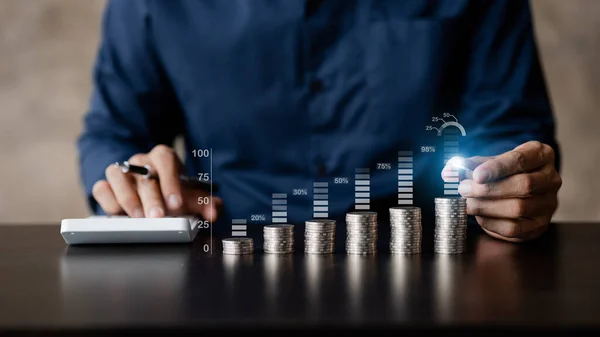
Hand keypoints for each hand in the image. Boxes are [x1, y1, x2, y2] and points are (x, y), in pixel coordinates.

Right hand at [92, 145, 221, 220]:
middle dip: (152, 198)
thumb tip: (216, 210)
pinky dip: (108, 201)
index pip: (165, 159)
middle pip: (144, 175)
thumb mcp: (187, 196)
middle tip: (158, 216)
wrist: (147, 190)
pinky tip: (119, 214)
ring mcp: (122, 172)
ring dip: (128, 199)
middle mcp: (141, 162)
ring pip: (117, 176)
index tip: (177, 203)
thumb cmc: (168, 191)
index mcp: (162, 158)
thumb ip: (203, 203)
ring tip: (138, 217)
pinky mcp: (106, 185)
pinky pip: (101, 188)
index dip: (171, 180)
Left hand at [442, 141, 561, 241]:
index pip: (521, 159)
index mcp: (541, 155)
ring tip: (468, 204)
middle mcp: (551, 178)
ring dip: (487, 207)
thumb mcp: (489, 162)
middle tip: (463, 189)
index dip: (497, 167)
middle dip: (488, 189)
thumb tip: (449, 170)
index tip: (476, 174)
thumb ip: (469, 164)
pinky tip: (479, 216)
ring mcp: (549, 203)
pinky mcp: (540, 225)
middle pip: (523, 185)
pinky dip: (492, 223)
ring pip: (519, 208)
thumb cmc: (503, 172)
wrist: (519, 189)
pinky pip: (515, 228)